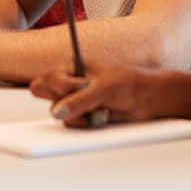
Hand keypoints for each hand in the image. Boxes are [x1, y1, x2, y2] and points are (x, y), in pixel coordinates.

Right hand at [30, 66, 163, 127]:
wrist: (145, 99)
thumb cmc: (127, 84)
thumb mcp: (102, 89)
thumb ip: (78, 100)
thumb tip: (58, 113)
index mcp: (72, 67)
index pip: (47, 78)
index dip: (57, 87)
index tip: (74, 90)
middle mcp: (69, 83)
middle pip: (45, 95)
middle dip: (62, 101)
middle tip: (83, 100)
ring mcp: (75, 100)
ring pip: (59, 114)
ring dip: (79, 113)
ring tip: (99, 107)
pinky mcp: (82, 115)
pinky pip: (72, 124)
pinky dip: (85, 122)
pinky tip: (101, 115)